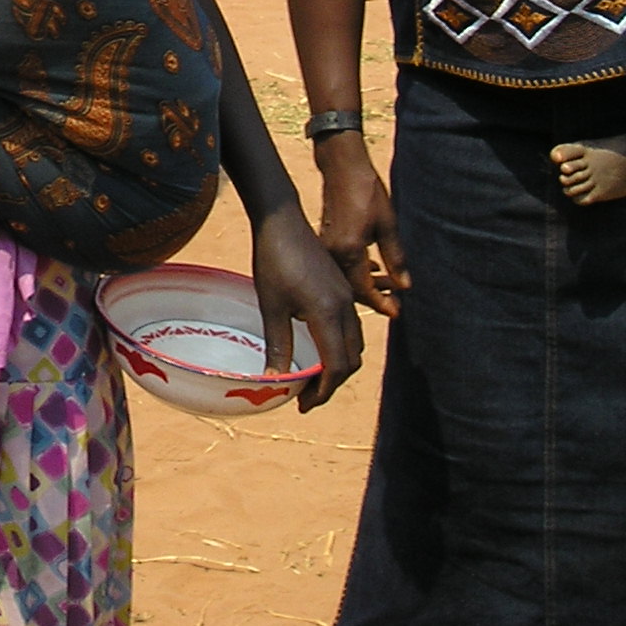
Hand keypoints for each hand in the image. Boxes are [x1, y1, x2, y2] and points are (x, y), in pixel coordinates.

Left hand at [250, 200, 362, 409]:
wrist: (282, 220)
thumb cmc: (272, 260)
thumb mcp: (271, 306)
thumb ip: (278, 345)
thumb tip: (275, 381)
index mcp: (328, 313)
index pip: (337, 366)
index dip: (323, 392)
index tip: (303, 405)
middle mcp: (344, 307)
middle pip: (351, 359)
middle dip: (332, 383)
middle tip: (306, 396)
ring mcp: (346, 296)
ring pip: (354, 343)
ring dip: (337, 365)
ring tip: (310, 377)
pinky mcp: (342, 288)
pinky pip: (350, 327)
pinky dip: (340, 346)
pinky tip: (316, 349)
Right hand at [316, 132, 407, 318]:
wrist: (341, 166)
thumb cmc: (365, 190)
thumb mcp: (387, 223)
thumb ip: (395, 257)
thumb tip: (404, 285)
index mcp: (349, 250)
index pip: (365, 289)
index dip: (382, 303)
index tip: (398, 312)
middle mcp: (332, 253)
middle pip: (352, 289)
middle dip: (375, 298)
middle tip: (395, 302)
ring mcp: (324, 247)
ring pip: (345, 278)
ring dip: (366, 284)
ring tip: (388, 285)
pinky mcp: (323, 240)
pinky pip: (338, 267)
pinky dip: (355, 272)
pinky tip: (370, 268)